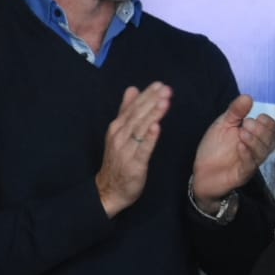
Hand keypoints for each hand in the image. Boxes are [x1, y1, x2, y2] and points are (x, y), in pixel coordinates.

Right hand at [96, 83, 171, 217]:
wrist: (108, 189)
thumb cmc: (118, 159)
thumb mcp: (120, 131)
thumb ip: (126, 110)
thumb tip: (132, 88)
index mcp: (117, 127)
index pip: (133, 108)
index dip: (146, 96)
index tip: (159, 84)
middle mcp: (120, 136)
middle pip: (137, 116)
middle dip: (152, 101)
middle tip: (166, 89)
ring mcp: (126, 150)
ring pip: (140, 129)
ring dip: (152, 114)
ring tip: (164, 101)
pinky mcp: (134, 164)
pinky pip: (143, 149)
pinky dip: (149, 137)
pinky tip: (157, 127)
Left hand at [191, 93, 274, 208]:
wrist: (201, 172)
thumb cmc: (215, 148)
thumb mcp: (223, 124)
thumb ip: (235, 111)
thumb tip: (248, 96)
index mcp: (255, 137)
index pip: (273, 130)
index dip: (268, 123)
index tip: (256, 117)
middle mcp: (256, 150)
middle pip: (271, 141)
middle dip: (261, 130)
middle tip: (246, 124)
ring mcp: (250, 163)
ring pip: (263, 152)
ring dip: (254, 141)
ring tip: (242, 134)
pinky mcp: (242, 175)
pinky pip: (250, 165)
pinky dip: (247, 154)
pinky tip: (240, 146)